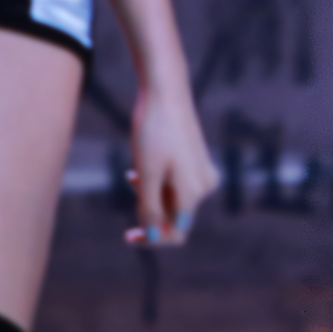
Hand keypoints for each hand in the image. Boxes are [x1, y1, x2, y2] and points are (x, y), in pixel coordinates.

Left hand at [123, 85, 218, 247]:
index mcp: (194, 192)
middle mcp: (204, 185)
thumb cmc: (153, 133)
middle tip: (130, 182)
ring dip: (150, 195)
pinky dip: (157, 182)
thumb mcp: (146, 174)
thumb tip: (154, 236)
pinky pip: (176, 184)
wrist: (165, 92)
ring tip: (133, 172)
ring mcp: (202, 172)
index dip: (152, 239)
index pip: (176, 234)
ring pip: (173, 199)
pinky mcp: (196, 160)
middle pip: (174, 216)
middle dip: (149, 210)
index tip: (128, 235)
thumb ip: (151, 208)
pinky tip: (140, 167)